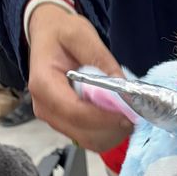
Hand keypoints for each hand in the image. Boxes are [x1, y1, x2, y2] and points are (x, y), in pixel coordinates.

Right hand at [28, 4, 133, 151]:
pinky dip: (109, 133)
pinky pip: (91, 139)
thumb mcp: (80, 34)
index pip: (75, 112)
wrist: (48, 38)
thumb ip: (101, 59)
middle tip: (133, 112)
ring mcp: (55, 121)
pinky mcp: (66, 126)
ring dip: (113, 132)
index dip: (104, 118)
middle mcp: (45, 108)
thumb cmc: (60, 34)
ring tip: (125, 113)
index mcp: (44, 84)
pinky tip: (116, 116)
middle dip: (113, 127)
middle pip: (85, 133)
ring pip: (90, 141)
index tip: (128, 114)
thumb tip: (121, 86)